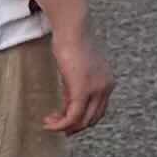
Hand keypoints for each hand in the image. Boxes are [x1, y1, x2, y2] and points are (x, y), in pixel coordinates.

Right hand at [39, 7, 115, 137]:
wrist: (72, 30)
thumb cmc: (72, 43)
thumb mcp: (78, 70)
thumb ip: (77, 87)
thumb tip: (68, 104)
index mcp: (107, 82)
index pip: (98, 111)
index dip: (81, 120)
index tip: (64, 119)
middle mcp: (106, 87)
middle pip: (92, 119)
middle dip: (73, 126)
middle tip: (56, 125)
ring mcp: (96, 90)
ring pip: (82, 121)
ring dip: (65, 126)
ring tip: (49, 122)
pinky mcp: (82, 90)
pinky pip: (73, 116)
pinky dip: (60, 124)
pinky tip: (49, 123)